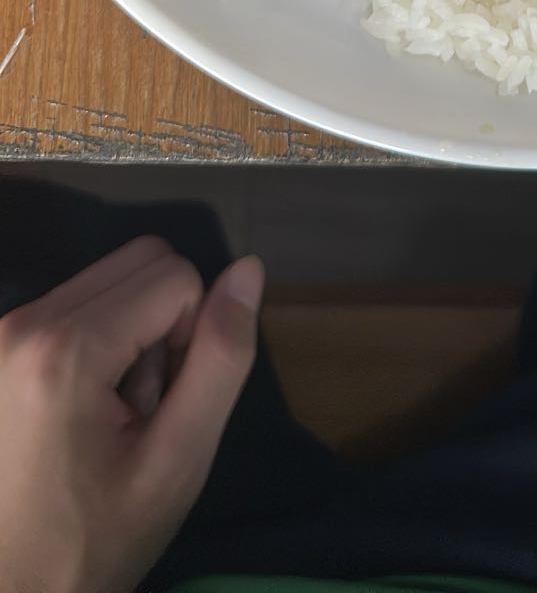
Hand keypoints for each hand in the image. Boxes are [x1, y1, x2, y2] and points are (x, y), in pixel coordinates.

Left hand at [0, 234, 263, 592]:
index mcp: (66, 347)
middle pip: (142, 260)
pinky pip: (78, 301)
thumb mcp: (178, 460)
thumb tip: (249, 269)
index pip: (176, 276)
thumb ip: (220, 358)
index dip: (191, 338)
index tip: (161, 409)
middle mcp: (24, 320)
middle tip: (141, 408)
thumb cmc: (96, 538)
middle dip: (164, 324)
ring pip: (112, 277)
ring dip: (133, 332)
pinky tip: (83, 411)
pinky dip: (99, 340)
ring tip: (111, 415)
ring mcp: (2, 331)